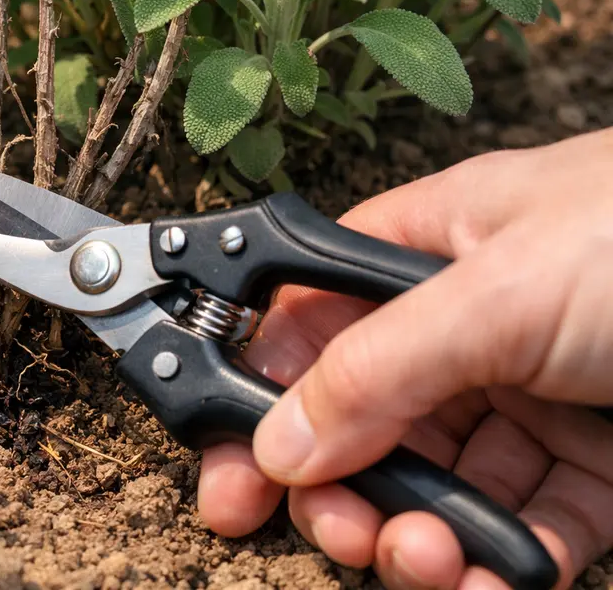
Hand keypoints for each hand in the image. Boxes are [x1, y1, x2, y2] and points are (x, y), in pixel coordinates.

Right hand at [199, 129, 612, 588]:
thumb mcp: (496, 290)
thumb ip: (377, 367)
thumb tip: (276, 441)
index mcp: (426, 249)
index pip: (306, 323)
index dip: (256, 393)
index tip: (228, 473)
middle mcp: (467, 325)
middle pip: (361, 419)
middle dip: (338, 486)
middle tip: (336, 532)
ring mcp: (529, 398)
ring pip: (436, 483)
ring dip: (416, 536)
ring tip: (424, 561)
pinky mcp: (593, 467)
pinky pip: (523, 527)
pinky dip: (499, 565)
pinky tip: (488, 582)